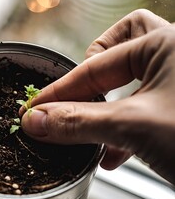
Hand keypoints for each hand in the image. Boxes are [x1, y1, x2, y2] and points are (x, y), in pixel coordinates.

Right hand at [20, 9, 174, 183]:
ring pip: (133, 79)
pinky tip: (113, 154)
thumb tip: (37, 122)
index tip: (36, 108)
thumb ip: (79, 123)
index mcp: (169, 44)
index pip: (95, 65)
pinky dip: (123, 128)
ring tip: (87, 134)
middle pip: (121, 47)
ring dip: (105, 108)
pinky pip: (145, 106)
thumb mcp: (135, 129)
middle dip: (93, 73)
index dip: (61, 90)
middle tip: (75, 94)